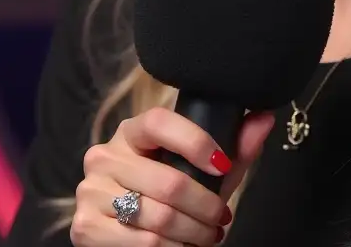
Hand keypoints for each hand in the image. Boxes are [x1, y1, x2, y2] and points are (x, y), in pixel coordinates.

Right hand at [70, 107, 273, 245]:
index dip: (195, 142)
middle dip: (206, 207)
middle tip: (222, 219)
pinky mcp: (85, 226)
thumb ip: (234, 148)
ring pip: (159, 217)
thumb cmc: (169, 199)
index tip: (223, 166)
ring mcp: (91, 191)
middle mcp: (104, 156)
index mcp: (130, 133)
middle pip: (168, 181)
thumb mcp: (203, 174)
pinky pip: (144, 242)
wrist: (127, 239)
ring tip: (207, 236)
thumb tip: (265, 117)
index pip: (158, 122)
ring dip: (195, 233)